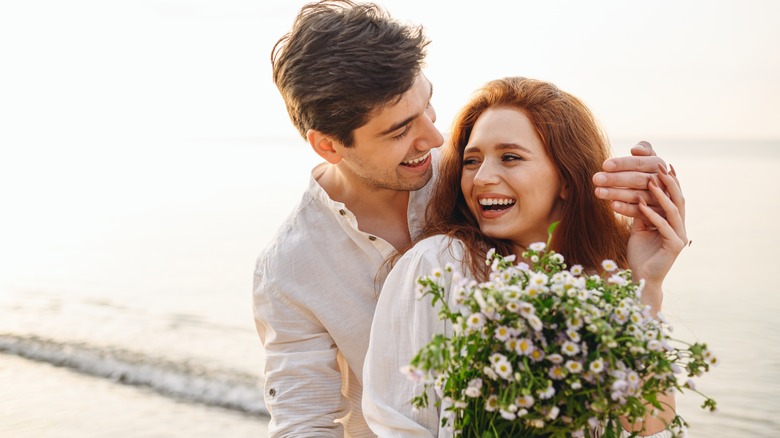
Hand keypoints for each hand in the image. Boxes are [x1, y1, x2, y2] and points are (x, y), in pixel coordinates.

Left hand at [593, 141, 667, 217]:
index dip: (622, 164)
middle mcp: (662, 181)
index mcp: (659, 165)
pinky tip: (611, 205)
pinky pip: (640, 212)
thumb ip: (645, 149)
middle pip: (637, 179)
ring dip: (616, 194)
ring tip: (598, 192)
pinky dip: (626, 209)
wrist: (657, 196)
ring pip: (637, 196)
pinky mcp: (656, 214)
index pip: (639, 163)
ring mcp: (661, 199)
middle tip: (596, 179)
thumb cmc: (646, 172)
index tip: (604, 165)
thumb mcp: (648, 158)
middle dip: (615, 179)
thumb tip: (635, 150)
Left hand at [626, 163, 687, 313]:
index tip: (662, 164)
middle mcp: (680, 227)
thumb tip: (637, 192)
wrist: (641, 277)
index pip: (674, 197)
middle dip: (669, 182)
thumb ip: (642, 211)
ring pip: (673, 211)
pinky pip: (663, 226)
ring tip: (651, 181)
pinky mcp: (675, 246)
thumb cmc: (640, 253)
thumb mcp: (639, 227)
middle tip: (660, 166)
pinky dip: (652, 214)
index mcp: (674, 221)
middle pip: (678, 200)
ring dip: (662, 195)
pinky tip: (642, 204)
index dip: (670, 181)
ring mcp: (679, 236)